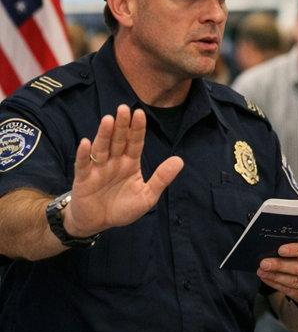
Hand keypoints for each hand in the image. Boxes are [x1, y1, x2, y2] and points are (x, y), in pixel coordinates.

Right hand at [65, 105, 183, 236]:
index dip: (137, 129)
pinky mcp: (83, 179)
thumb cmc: (122, 208)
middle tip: (124, 108)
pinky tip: (86, 143)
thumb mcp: (147, 196)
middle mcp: (114, 162)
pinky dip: (84, 154)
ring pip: (101, 148)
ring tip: (108, 119)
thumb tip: (180, 160)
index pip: (135, 142)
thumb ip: (161, 178)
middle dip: (121, 125)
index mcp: (130, 163)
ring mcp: (97, 169)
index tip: (140, 113)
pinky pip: (83, 165)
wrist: (97, 224)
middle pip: (118, 140)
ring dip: (104, 134)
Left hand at [258, 240, 297, 305]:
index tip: (280, 250)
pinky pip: (289, 291)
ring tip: (261, 271)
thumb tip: (274, 244)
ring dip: (275, 276)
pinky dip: (275, 284)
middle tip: (264, 263)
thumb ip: (296, 245)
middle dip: (280, 265)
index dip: (296, 249)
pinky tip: (266, 278)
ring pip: (293, 281)